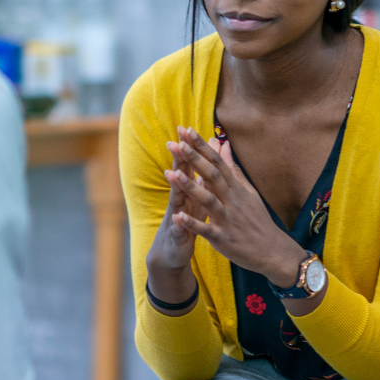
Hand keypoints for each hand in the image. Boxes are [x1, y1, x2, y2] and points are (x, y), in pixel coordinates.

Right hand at [144, 147, 203, 311]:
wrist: (172, 251)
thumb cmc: (187, 219)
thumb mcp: (196, 195)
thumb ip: (201, 174)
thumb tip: (207, 153)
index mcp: (188, 189)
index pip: (189, 165)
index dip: (189, 148)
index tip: (189, 128)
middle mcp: (179, 199)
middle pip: (179, 177)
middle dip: (178, 161)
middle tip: (176, 143)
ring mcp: (176, 216)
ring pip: (175, 200)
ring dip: (174, 187)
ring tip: (172, 174)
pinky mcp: (178, 235)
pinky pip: (178, 229)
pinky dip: (179, 224)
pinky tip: (178, 219)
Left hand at [165, 127, 306, 287]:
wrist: (272, 250)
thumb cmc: (257, 219)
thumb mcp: (247, 191)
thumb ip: (233, 168)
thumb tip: (224, 145)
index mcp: (235, 188)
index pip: (217, 161)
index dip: (201, 146)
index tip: (186, 130)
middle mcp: (232, 200)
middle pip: (212, 175)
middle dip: (193, 159)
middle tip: (175, 143)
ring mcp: (227, 219)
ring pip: (208, 200)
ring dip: (190, 187)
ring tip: (172, 174)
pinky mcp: (223, 238)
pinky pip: (206, 230)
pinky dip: (192, 224)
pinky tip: (177, 216)